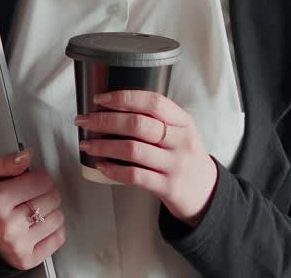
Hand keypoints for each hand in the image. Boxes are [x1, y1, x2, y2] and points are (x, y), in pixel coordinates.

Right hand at [0, 150, 65, 269]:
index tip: (29, 181)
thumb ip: (5, 162)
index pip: (42, 181)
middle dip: (45, 192)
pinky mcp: (26, 259)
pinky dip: (52, 229)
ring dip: (49, 210)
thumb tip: (26, 156)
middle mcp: (8, 225)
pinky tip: (37, 225)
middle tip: (30, 195)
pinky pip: (58, 237)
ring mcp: (18, 244)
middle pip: (52, 198)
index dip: (37, 177)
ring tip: (31, 210)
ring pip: (58, 217)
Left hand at [76, 91, 218, 226]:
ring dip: (104, 145)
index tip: (100, 99)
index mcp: (183, 122)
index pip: (153, 102)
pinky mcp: (168, 187)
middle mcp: (181, 141)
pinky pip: (135, 176)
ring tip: (87, 144)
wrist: (205, 193)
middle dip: (104, 120)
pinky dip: (114, 170)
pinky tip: (101, 165)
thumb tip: (113, 108)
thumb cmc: (184, 157)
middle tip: (84, 121)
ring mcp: (175, 165)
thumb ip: (157, 120)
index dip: (123, 98)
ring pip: (132, 150)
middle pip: (138, 124)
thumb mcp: (181, 132)